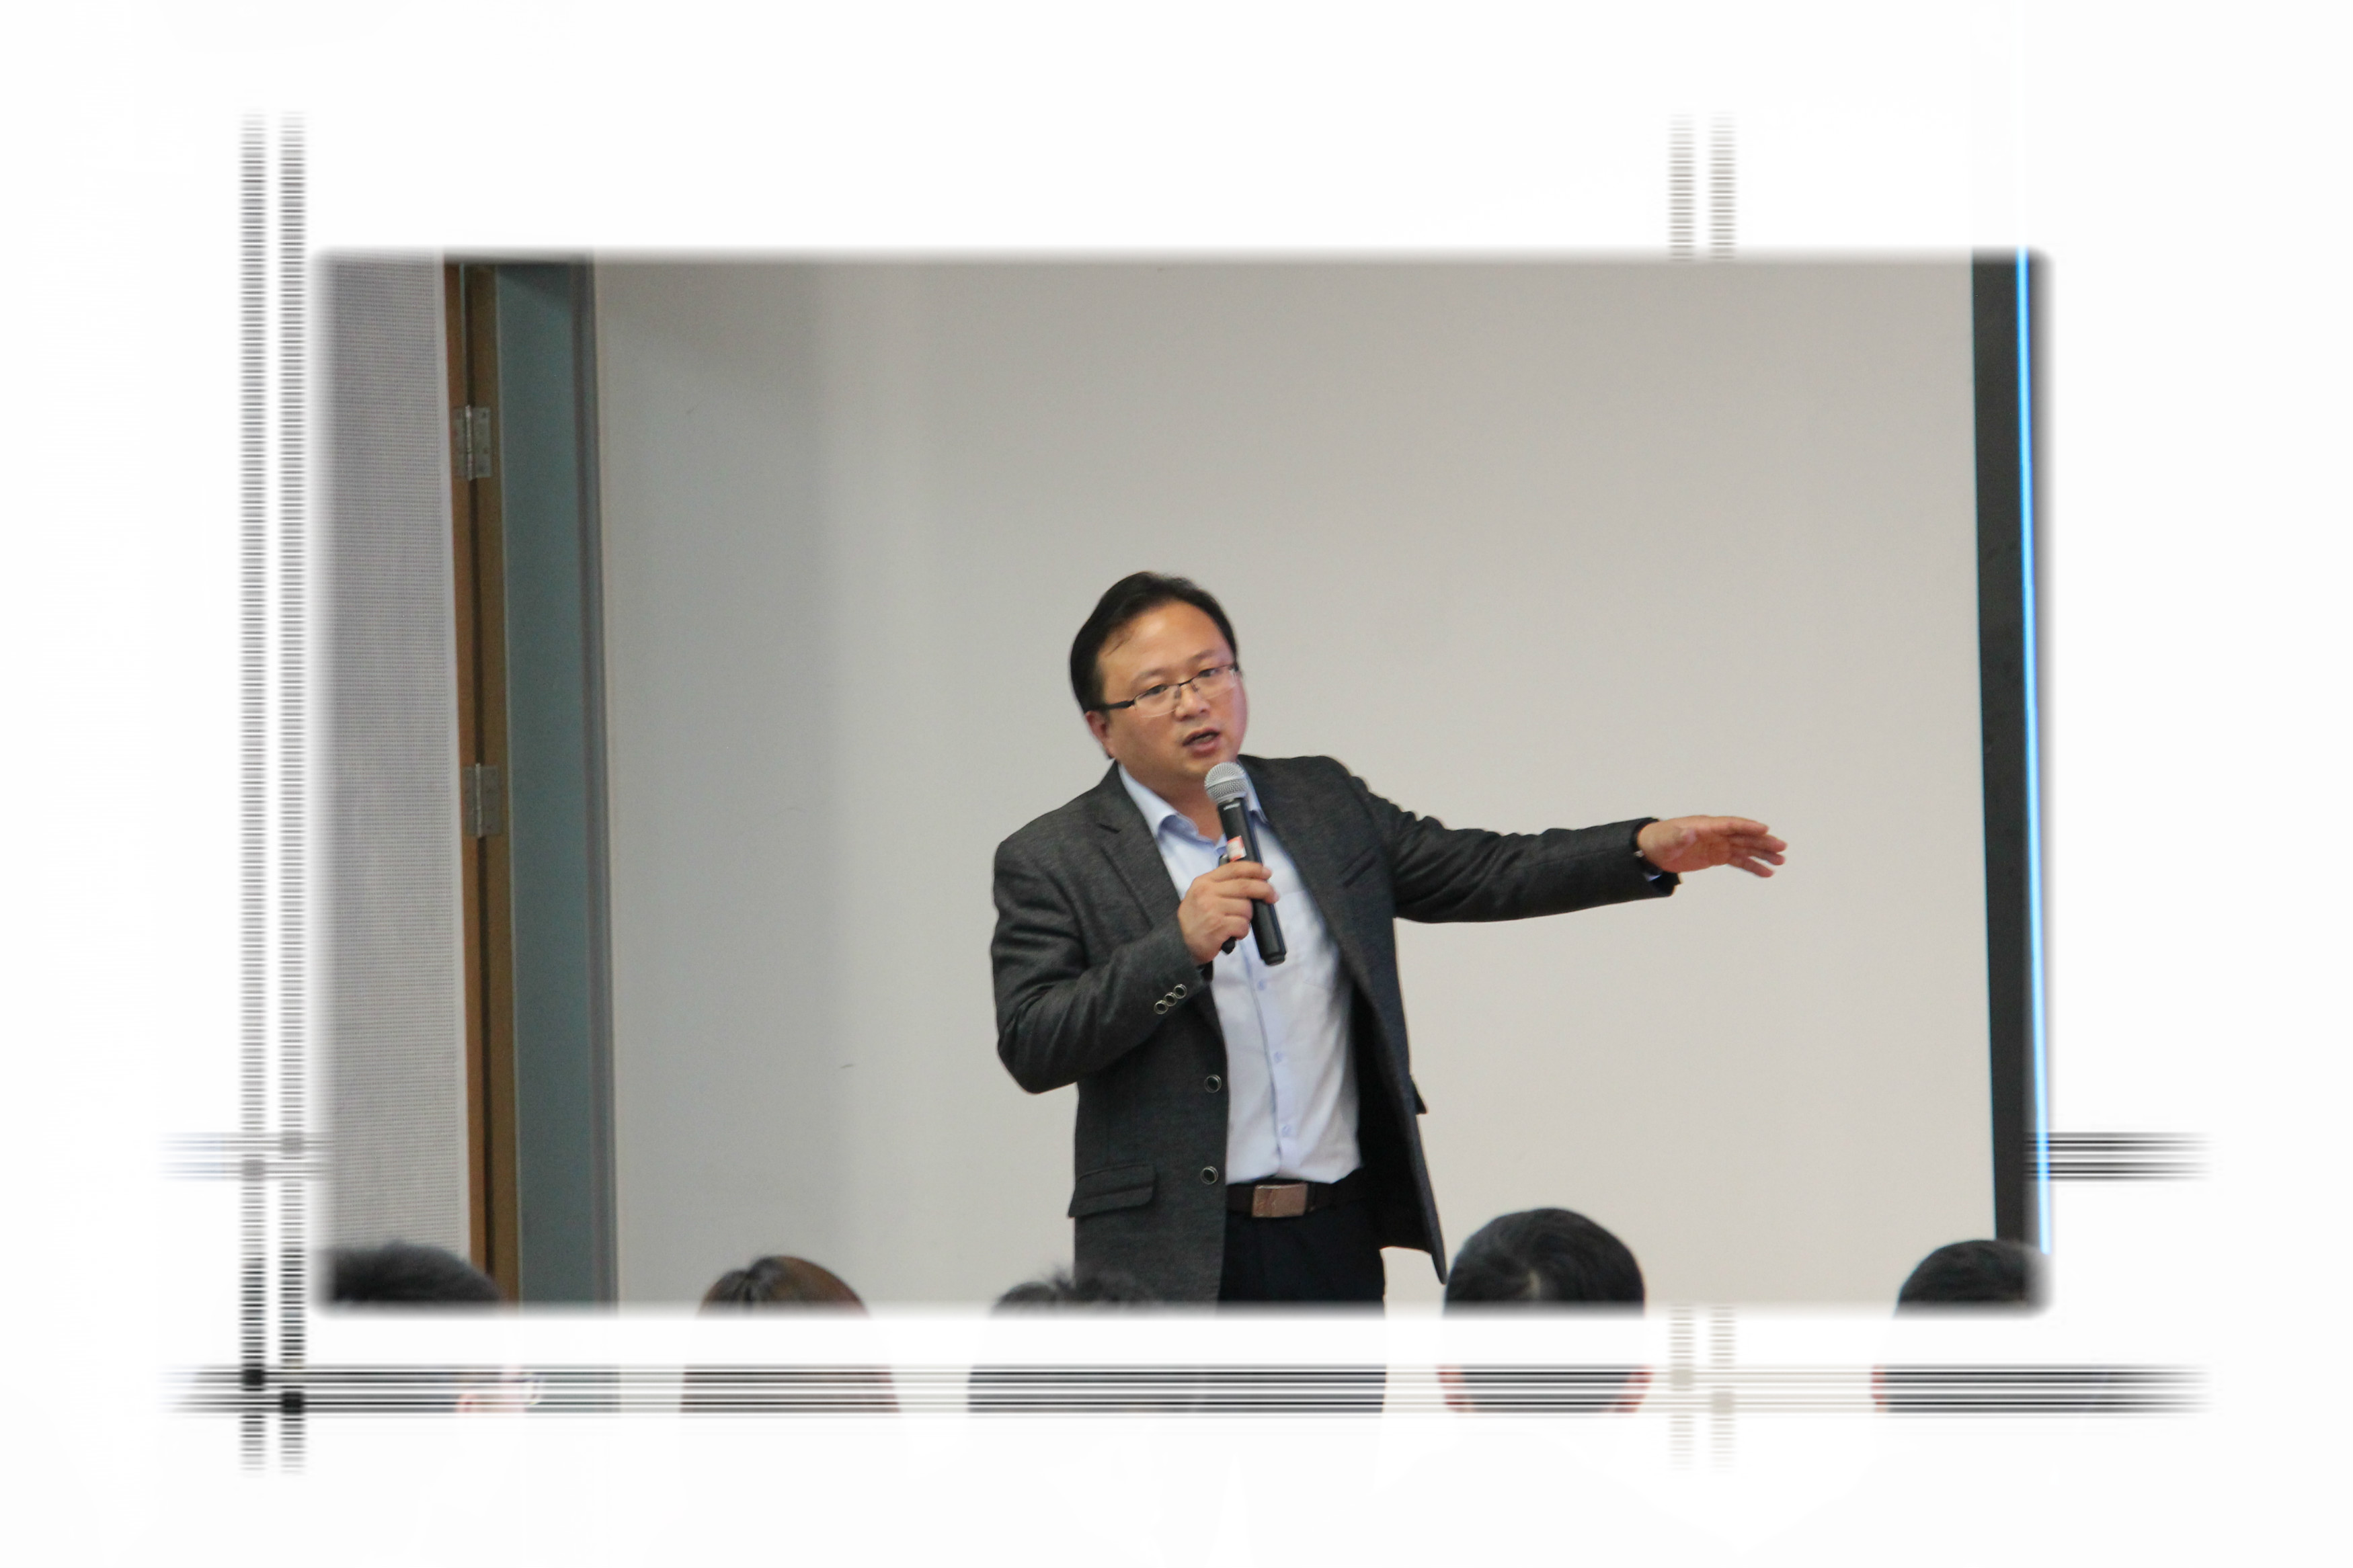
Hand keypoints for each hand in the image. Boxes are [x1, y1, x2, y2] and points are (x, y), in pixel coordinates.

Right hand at [1178, 859, 1277, 962]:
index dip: (1254, 869)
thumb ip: (1221, 885)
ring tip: (1236, 923)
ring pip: (1246, 908)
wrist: (1178, 943)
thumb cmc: (1195, 919)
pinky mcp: (1218, 926)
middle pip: (1245, 886)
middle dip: (1264, 890)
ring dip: (1247, 918)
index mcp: (1204, 882)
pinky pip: (1243, 925)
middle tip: (1273, 896)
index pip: (1234, 869)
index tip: (1267, 873)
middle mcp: (1207, 893)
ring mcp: (1212, 909)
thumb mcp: (1201, 895)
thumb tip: (1252, 880)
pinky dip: (1242, 931)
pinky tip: (1233, 934)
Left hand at [1637, 816, 1786, 877]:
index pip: (1730, 824)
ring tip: (1781, 861)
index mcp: (1706, 825)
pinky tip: (1767, 872)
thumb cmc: (1660, 840)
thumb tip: (1689, 832)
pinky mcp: (1717, 856)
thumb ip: (1680, 836)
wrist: (1654, 850)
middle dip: (1763, 841)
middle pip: (1744, 836)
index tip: (1765, 829)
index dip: (1747, 826)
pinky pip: (1739, 860)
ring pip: (1745, 848)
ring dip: (1763, 854)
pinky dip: (1752, 866)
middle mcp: (1716, 833)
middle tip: (1782, 847)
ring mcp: (1719, 844)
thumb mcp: (1668, 839)